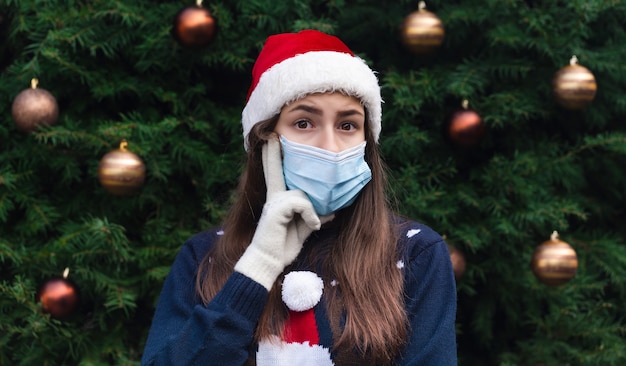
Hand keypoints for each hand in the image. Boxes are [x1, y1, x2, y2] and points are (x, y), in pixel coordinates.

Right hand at [234, 137, 324, 289]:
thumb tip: (333, 209)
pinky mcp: (277, 208)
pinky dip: (311, 215)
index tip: (270, 139)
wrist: (268, 262)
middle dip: (272, 152)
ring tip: (313, 225)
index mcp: (278, 198)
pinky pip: (302, 203)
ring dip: (312, 210)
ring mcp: (274, 201)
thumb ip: (315, 216)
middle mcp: (274, 196)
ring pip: (302, 193)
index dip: (272, 156)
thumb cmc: (284, 246)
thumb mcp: (304, 228)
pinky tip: (312, 227)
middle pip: (275, 170)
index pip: (275, 172)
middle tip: (270, 136)